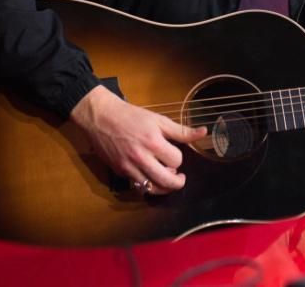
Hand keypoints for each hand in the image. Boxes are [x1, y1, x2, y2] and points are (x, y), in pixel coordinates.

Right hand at [70, 86, 206, 194]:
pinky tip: (151, 180)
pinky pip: (138, 188)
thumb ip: (181, 130)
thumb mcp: (158, 119)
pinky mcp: (120, 172)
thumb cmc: (131, 116)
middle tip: (180, 177)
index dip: (178, 158)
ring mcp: (129, 167)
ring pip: (152, 189)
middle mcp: (141, 157)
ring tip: (167, 179)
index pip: (176, 160)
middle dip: (178, 182)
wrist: (102, 117)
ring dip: (163, 187)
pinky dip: (147, 187)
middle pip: (167, 181)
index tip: (174, 153)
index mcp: (153, 142)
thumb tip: (203, 132)